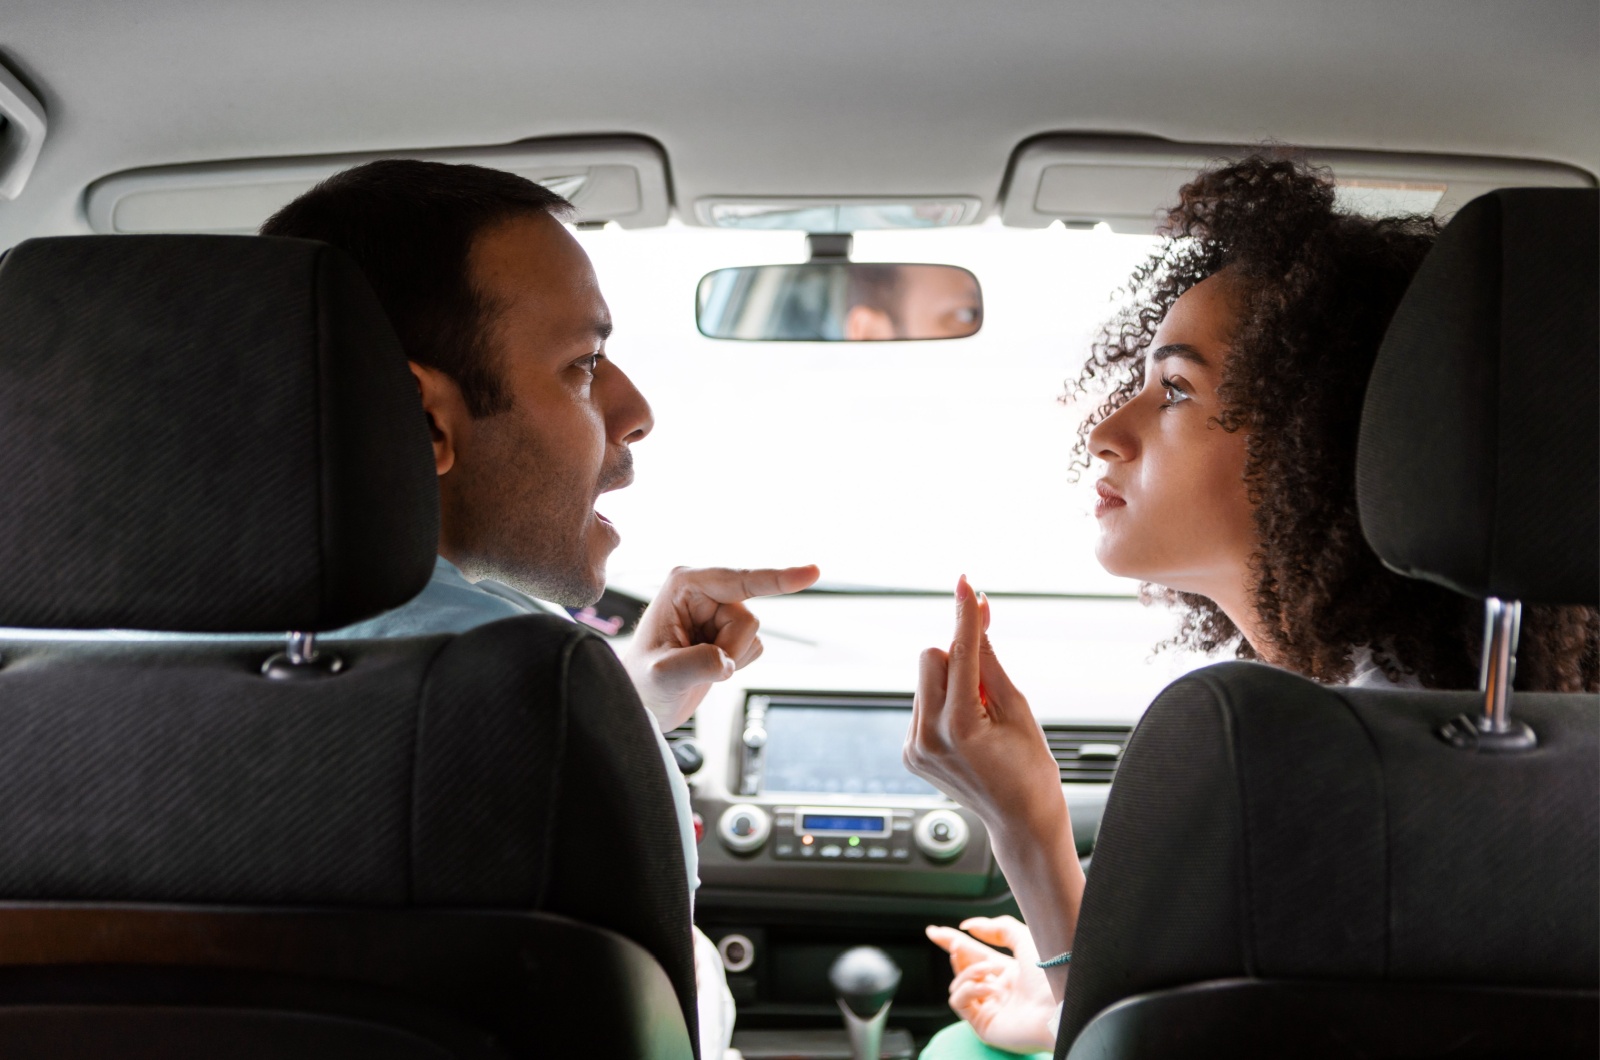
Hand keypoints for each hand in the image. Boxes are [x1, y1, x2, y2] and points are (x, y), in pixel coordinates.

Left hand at [623, 564, 819, 729]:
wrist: (645, 701)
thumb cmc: (643, 682)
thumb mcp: (662, 676)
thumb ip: (694, 665)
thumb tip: (726, 661)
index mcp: (684, 585)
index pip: (739, 581)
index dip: (778, 579)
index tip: (813, 572)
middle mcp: (704, 590)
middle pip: (749, 619)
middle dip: (730, 650)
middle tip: (697, 665)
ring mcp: (718, 609)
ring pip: (754, 635)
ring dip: (732, 659)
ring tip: (697, 665)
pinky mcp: (730, 629)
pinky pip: (756, 648)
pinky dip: (738, 664)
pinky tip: (710, 666)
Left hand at [902, 576, 1064, 843]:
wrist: (1020, 821)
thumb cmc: (1030, 769)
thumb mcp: (1018, 709)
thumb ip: (991, 661)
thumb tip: (979, 616)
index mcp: (958, 728)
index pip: (959, 654)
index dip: (965, 615)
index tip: (966, 584)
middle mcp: (927, 738)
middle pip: (931, 657)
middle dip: (959, 656)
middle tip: (989, 678)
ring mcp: (914, 748)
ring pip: (925, 680)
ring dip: (952, 682)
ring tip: (982, 715)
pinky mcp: (910, 753)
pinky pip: (923, 704)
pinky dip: (944, 703)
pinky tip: (969, 730)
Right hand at [927, 916, 1056, 1053]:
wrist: (1060, 1005)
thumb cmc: (1050, 974)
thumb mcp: (1025, 938)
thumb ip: (997, 928)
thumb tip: (969, 926)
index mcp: (1009, 971)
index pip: (974, 954)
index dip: (954, 941)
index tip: (935, 931)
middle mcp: (998, 990)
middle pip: (963, 967)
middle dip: (954, 952)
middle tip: (953, 944)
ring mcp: (991, 1008)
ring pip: (959, 983)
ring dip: (969, 971)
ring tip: (989, 970)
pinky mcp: (984, 1025)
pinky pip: (960, 1002)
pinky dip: (969, 990)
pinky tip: (988, 989)